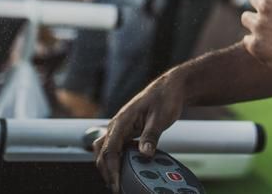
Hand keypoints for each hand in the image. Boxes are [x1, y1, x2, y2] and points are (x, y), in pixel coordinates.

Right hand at [94, 74, 185, 192]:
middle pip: (101, 152)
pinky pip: (114, 146)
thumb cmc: (165, 98)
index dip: (111, 169)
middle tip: (116, 187)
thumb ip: (151, 136)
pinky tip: (125, 167)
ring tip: (118, 180)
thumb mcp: (160, 117)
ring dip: (108, 165)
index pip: (109, 150)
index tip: (116, 184)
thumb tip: (145, 154)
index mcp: (122, 120)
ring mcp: (120, 127)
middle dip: (106, 171)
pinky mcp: (126, 130)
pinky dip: (115, 159)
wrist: (170, 87)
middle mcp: (117, 124)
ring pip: (104, 149)